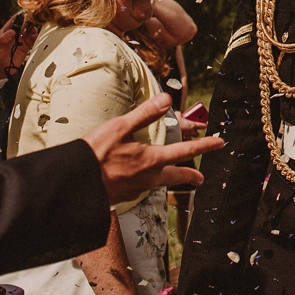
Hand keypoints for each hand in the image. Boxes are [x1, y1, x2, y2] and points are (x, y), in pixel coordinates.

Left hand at [0, 13, 38, 79]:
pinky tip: (36, 36)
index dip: (20, 16)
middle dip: (29, 22)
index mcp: (5, 32)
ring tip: (34, 30)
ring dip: (33, 29)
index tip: (27, 13)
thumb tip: (12, 31)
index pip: (14, 21)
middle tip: (34, 21)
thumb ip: (4, 40)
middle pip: (23, 25)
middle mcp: (14, 35)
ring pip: (29, 31)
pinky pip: (32, 40)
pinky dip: (35, 37)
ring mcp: (20, 41)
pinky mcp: (25, 47)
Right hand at [82, 92, 223, 204]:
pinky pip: (141, 188)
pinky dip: (147, 181)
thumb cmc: (95, 154)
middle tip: (201, 178)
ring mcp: (136, 189)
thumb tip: (167, 98)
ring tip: (171, 175)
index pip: (185, 152)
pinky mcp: (123, 196)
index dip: (205, 146)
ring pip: (158, 183)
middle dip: (190, 176)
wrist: (74, 185)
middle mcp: (148, 178)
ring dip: (169, 178)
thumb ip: (144, 113)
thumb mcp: (120, 127)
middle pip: (176, 177)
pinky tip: (141, 179)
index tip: (219, 143)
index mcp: (151, 160)